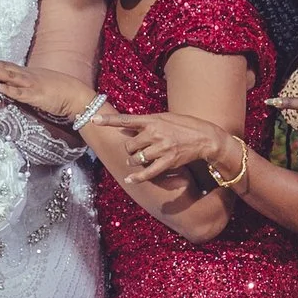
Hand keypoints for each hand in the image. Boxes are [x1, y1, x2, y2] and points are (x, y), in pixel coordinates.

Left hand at [0, 56, 96, 121]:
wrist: (75, 95)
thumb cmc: (60, 91)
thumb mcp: (41, 84)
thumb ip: (27, 85)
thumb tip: (16, 86)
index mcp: (28, 74)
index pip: (6, 66)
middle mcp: (27, 76)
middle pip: (4, 68)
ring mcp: (30, 84)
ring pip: (9, 76)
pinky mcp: (35, 95)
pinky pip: (18, 92)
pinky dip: (7, 89)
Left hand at [106, 111, 226, 181]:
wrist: (205, 137)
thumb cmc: (184, 126)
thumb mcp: (165, 118)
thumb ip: (147, 122)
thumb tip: (130, 125)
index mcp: (152, 120)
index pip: (126, 120)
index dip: (108, 121)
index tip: (93, 119)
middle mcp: (154, 133)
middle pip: (128, 145)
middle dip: (130, 149)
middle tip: (137, 150)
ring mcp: (161, 148)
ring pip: (136, 158)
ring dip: (135, 161)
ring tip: (142, 159)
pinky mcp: (167, 161)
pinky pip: (147, 172)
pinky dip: (137, 177)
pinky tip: (130, 179)